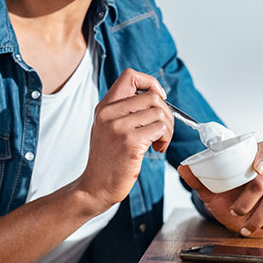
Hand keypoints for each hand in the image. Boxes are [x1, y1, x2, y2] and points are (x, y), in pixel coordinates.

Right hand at [76, 68, 172, 214]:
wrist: (95, 187)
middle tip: (162, 130)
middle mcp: (109, 113)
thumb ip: (123, 110)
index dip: (150, 82)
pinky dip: (165, 139)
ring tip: (159, 141)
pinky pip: (160, 129)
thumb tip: (155, 97)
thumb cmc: (106, 159)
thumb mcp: (107, 127)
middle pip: (152, 96)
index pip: (130, 75)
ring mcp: (119, 127)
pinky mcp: (130, 142)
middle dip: (166, 113)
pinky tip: (157, 149)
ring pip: (160, 113)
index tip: (158, 98)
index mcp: (105, 106)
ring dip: (168, 129)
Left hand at [178, 141, 262, 237]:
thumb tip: (183, 167)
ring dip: (259, 214)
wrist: (239, 217)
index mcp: (253, 157)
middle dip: (251, 198)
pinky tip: (262, 224)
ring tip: (246, 225)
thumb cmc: (227, 198)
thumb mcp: (211, 190)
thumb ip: (198, 178)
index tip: (256, 169)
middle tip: (237, 210)